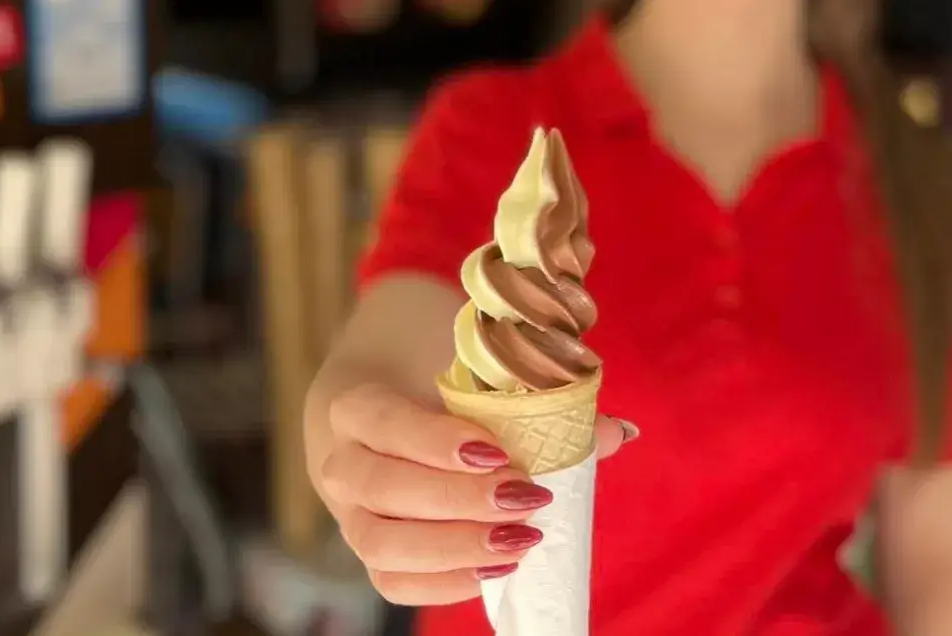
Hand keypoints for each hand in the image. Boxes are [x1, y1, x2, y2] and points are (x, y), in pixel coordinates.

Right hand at [317, 381, 635, 605]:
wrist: (381, 396)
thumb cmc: (429, 377)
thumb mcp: (468, 368)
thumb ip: (532, 396)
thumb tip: (611, 433)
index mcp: (355, 402)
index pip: (382, 423)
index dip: (436, 442)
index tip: (498, 451)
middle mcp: (340, 460)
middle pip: (382, 490)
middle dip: (458, 501)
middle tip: (525, 496)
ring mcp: (349, 513)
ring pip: (381, 546)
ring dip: (455, 548)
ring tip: (520, 539)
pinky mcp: (370, 550)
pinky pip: (393, 581)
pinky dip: (447, 583)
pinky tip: (498, 565)